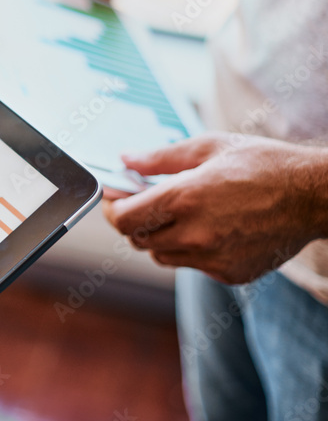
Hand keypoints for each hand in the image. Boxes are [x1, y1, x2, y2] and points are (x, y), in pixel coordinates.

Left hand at [102, 133, 327, 283]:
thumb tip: (126, 160)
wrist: (315, 196)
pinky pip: (193, 265)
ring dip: (159, 236)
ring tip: (179, 213)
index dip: (113, 208)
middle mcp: (195, 234)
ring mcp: (212, 258)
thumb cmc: (264, 164)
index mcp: (184, 198)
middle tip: (143, 202)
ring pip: (162, 255)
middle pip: (137, 240)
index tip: (116, 196)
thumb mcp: (209, 146)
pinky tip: (209, 228)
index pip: (124, 219)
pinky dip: (190, 249)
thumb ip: (160, 158)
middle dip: (134, 220)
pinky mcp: (230, 273)